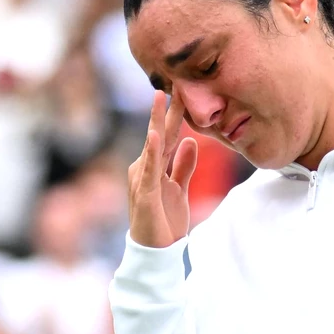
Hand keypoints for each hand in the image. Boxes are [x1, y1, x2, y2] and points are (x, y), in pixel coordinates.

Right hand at [128, 91, 197, 247]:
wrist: (156, 251)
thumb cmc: (165, 220)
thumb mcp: (179, 188)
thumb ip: (184, 165)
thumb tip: (191, 141)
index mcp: (155, 166)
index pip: (169, 135)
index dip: (178, 114)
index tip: (186, 91)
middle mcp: (145, 168)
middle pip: (161, 134)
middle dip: (168, 109)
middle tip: (175, 82)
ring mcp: (142, 179)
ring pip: (153, 146)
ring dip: (158, 121)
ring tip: (161, 99)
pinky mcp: (144, 194)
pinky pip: (149, 170)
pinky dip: (153, 152)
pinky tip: (155, 136)